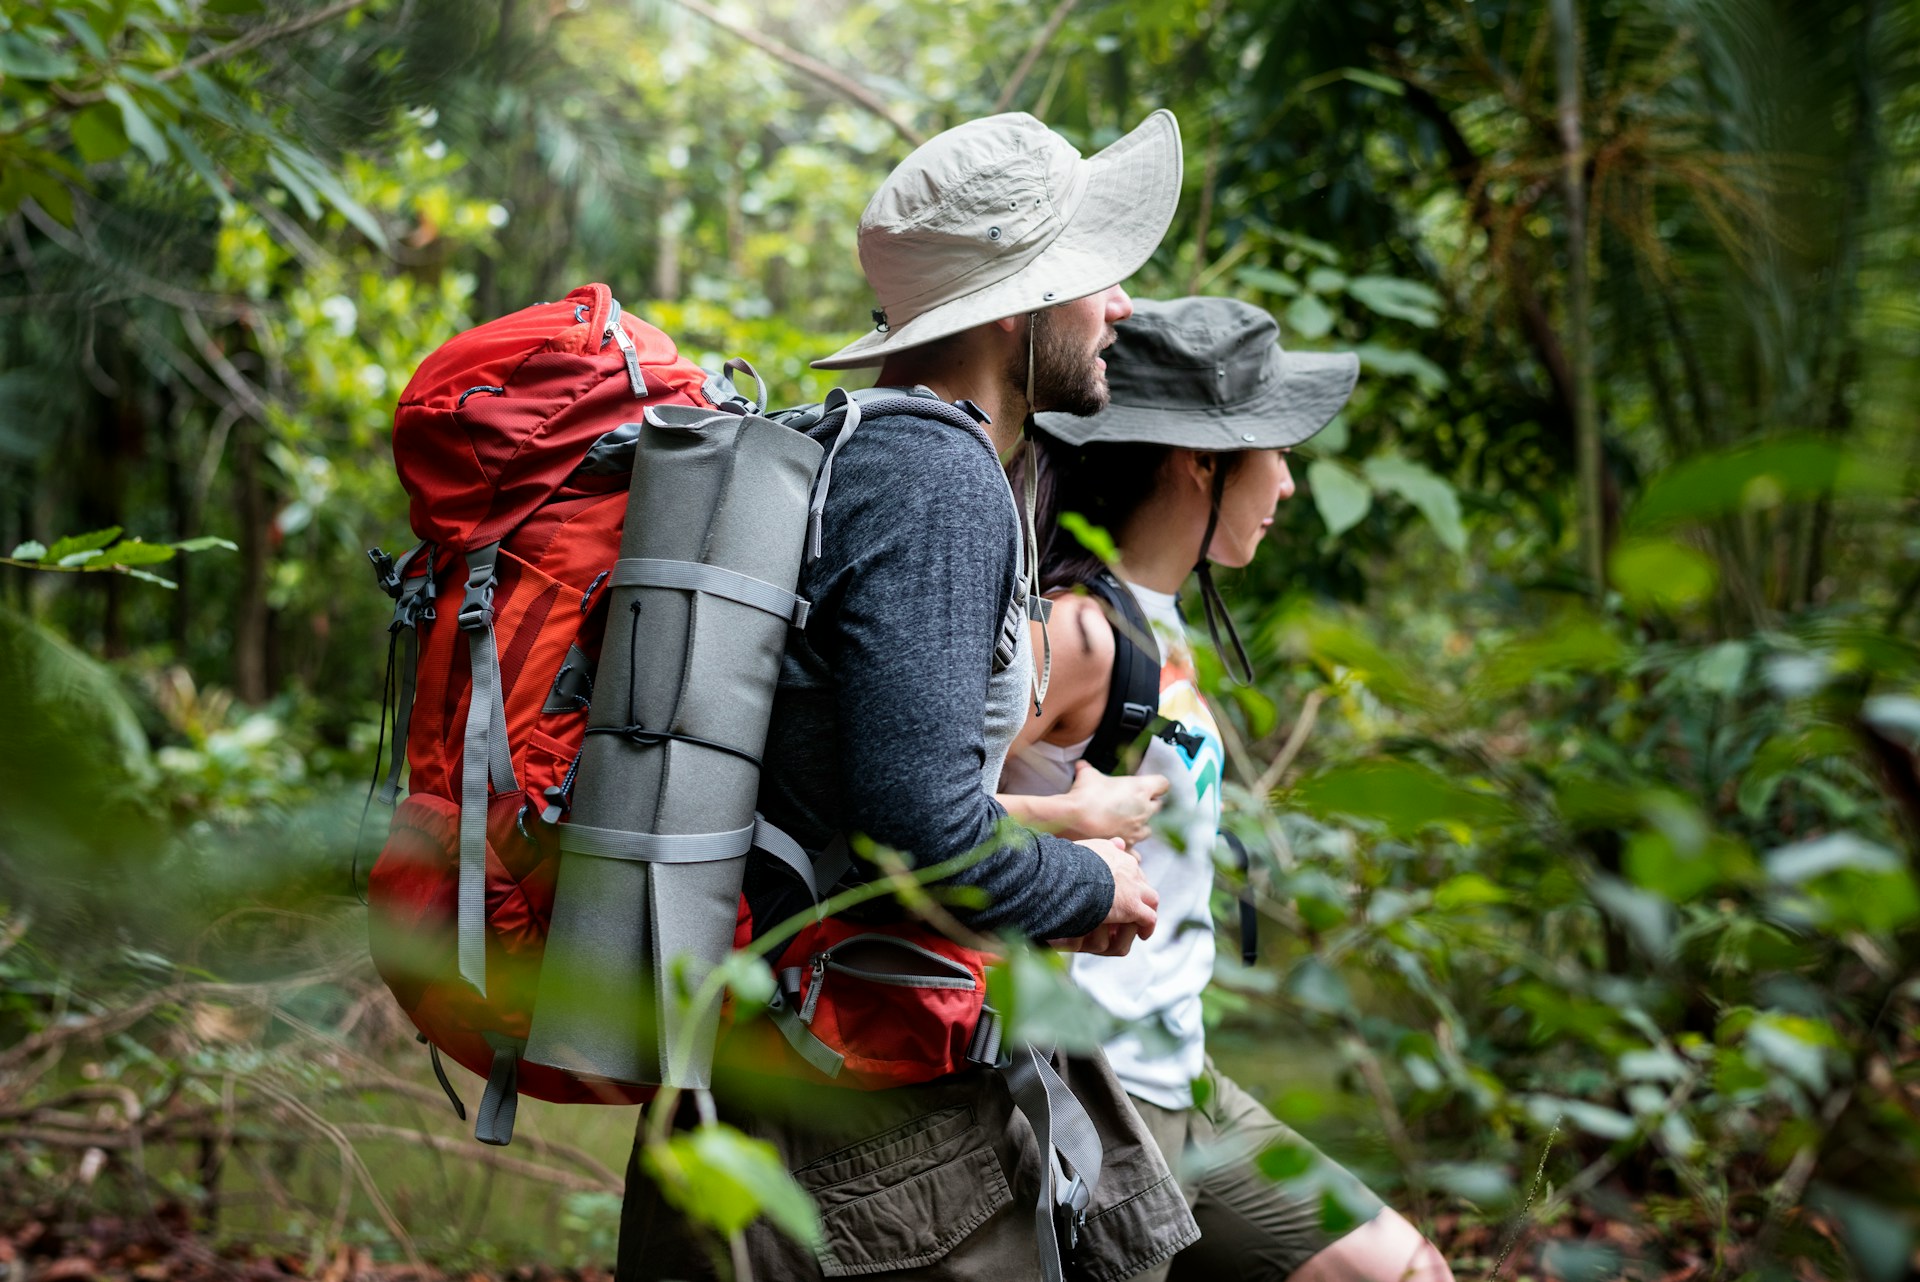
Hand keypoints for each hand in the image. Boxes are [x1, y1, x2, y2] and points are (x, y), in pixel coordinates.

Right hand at [1049, 838, 1156, 956]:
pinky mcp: (1132, 907)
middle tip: (1135, 907)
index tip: (1122, 891)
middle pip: (1142, 882)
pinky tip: (1144, 935)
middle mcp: (1129, 868)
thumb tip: (1119, 842)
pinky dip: (1147, 927)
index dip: (1127, 881)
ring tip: (1142, 922)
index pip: (1129, 867)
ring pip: (1151, 899)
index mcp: (1115, 854)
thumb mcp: (1083, 848)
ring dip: (1147, 910)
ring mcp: (1133, 888)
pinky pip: (1148, 918)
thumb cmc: (1067, 865)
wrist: (1070, 876)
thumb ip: (1101, 846)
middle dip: (1140, 894)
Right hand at [1064, 760, 1167, 843]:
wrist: (1074, 820)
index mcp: (1140, 789)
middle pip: (1157, 806)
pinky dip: (1129, 849)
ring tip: (1124, 824)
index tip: (1147, 785)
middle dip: (1147, 804)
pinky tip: (1120, 844)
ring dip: (1139, 826)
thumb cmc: (1084, 795)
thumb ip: (1087, 769)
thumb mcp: (1087, 775)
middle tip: (1131, 803)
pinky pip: (1136, 852)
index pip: (1163, 784)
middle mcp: (1144, 810)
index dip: (1155, 784)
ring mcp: (1137, 830)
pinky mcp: (1127, 846)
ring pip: (1147, 829)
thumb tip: (1082, 765)